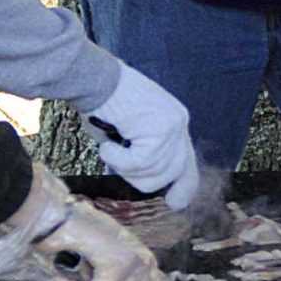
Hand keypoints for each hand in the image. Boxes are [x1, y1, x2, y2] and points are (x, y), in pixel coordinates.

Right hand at [86, 64, 200, 209]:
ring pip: (154, 172)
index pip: (188, 163)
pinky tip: (107, 144)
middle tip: (116, 163)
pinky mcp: (162, 128)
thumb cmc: (100, 103)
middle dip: (141, 178)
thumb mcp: (128, 133)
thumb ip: (142, 153)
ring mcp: (173, 126)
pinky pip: (140, 163)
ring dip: (123, 166)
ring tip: (108, 145)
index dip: (184, 187)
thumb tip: (146, 180)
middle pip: (173, 173)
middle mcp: (179, 123)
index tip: (174, 203)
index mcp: (174, 123)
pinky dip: (117, 159)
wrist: (92, 77)